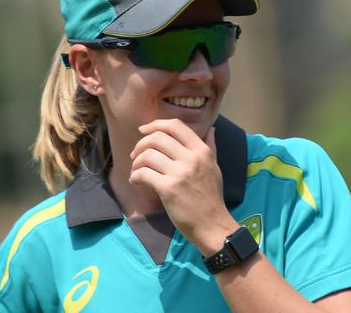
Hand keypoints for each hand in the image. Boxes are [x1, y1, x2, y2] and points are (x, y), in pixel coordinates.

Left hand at [129, 119, 239, 254]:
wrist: (212, 225)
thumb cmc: (211, 197)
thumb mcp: (215, 167)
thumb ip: (211, 146)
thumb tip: (211, 129)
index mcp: (202, 151)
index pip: (175, 126)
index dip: (156, 124)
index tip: (144, 130)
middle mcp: (192, 158)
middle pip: (158, 138)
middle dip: (141, 144)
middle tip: (136, 155)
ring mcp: (180, 173)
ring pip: (148, 155)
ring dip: (136, 162)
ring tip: (137, 170)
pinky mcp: (169, 189)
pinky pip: (143, 174)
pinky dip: (135, 176)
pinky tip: (137, 181)